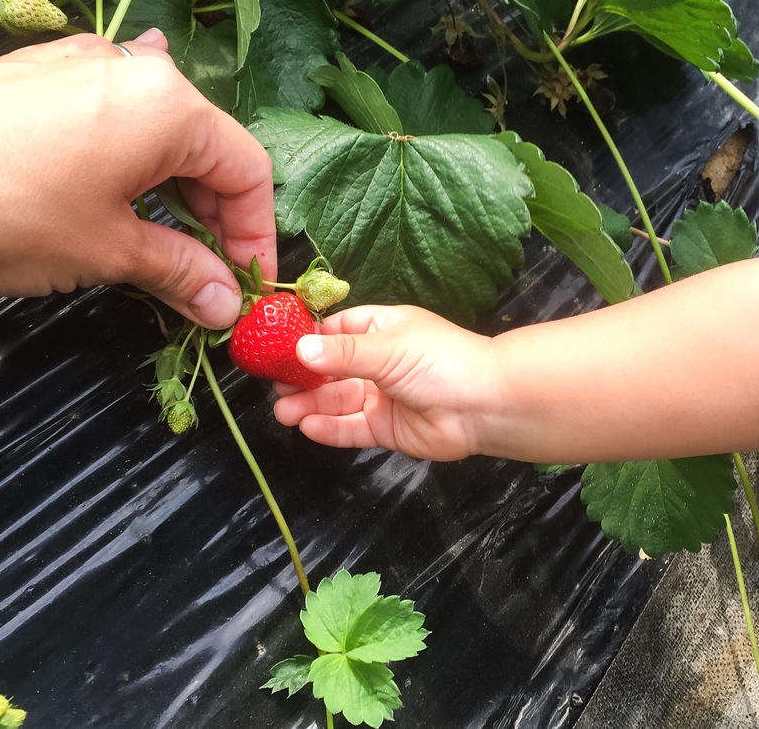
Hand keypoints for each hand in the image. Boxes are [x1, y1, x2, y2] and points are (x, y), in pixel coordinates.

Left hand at [0, 30, 274, 328]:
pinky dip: (136, 165)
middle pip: (208, 149)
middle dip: (218, 217)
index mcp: (167, 105)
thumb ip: (182, 272)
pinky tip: (134, 177)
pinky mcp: (45, 79)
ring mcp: (85, 67)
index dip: (257, 234)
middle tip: (214, 273)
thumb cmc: (9, 208)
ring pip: (163, 134)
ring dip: (179, 194)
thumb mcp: (109, 249)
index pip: (246, 171)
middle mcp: (133, 72)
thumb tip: (225, 304)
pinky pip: (117, 121)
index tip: (250, 282)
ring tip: (175, 241)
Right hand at [273, 305, 496, 460]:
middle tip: (273, 385)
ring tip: (281, 411)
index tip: (274, 347)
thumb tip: (299, 349)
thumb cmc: (439, 361)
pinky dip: (330, 428)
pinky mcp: (386, 428)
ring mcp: (382, 397)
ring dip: (309, 405)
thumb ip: (342, 353)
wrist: (486, 405)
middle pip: (331, 369)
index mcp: (381, 330)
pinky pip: (351, 428)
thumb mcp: (387, 348)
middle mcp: (378, 362)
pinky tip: (307, 427)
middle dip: (302, 377)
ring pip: (337, 400)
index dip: (306, 338)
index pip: (335, 330)